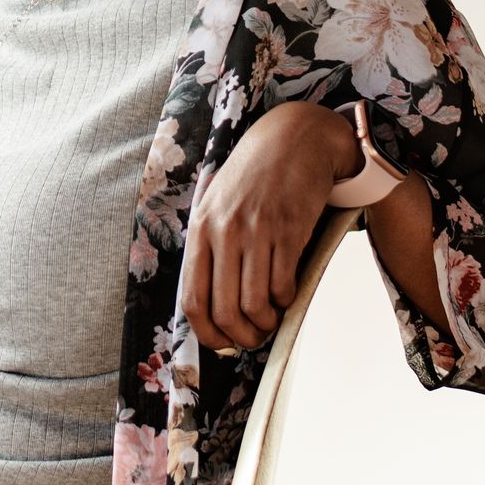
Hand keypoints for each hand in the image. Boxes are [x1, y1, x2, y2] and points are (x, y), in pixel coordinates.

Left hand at [179, 102, 356, 351]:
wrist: (292, 141)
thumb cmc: (252, 178)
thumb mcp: (216, 205)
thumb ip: (211, 247)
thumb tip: (211, 303)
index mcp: (200, 229)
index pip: (192, 298)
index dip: (207, 332)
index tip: (222, 344)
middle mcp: (223, 232)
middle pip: (224, 309)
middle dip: (241, 337)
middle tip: (253, 339)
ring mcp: (255, 231)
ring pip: (255, 304)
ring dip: (266, 323)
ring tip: (271, 319)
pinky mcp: (288, 231)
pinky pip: (283, 285)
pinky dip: (286, 301)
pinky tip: (286, 294)